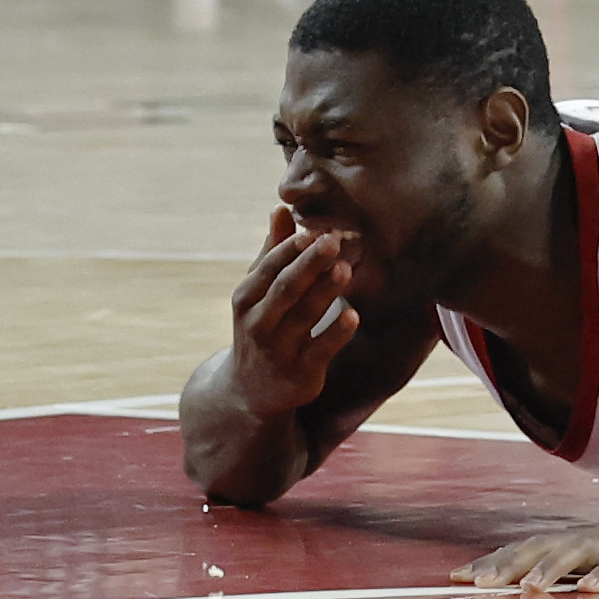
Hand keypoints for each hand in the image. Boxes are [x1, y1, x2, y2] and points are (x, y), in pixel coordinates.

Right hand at [223, 203, 360, 419]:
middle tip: (334, 239)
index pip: (270, 266)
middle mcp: (258, 323)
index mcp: (246, 298)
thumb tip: (280, 207)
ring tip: (346, 268)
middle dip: (309, 263)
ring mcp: (278, 350)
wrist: (250, 390)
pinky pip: (320, 350)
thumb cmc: (262, 326)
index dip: (293, 247)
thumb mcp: (258, 292)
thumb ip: (272, 251)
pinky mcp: (300, 374)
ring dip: (325, 291)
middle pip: (286, 288)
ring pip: (303, 316)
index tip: (319, 228)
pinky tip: (353, 315)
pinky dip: (336, 333)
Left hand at [462, 513, 598, 596]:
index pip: (529, 547)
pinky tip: (589, 590)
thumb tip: (535, 589)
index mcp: (584, 541)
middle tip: (475, 583)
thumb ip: (578, 570)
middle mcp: (596, 539)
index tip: (457, 576)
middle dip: (508, 565)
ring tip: (526, 590)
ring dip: (551, 570)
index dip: (495, 560)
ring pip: (579, 553)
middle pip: (544, 547)